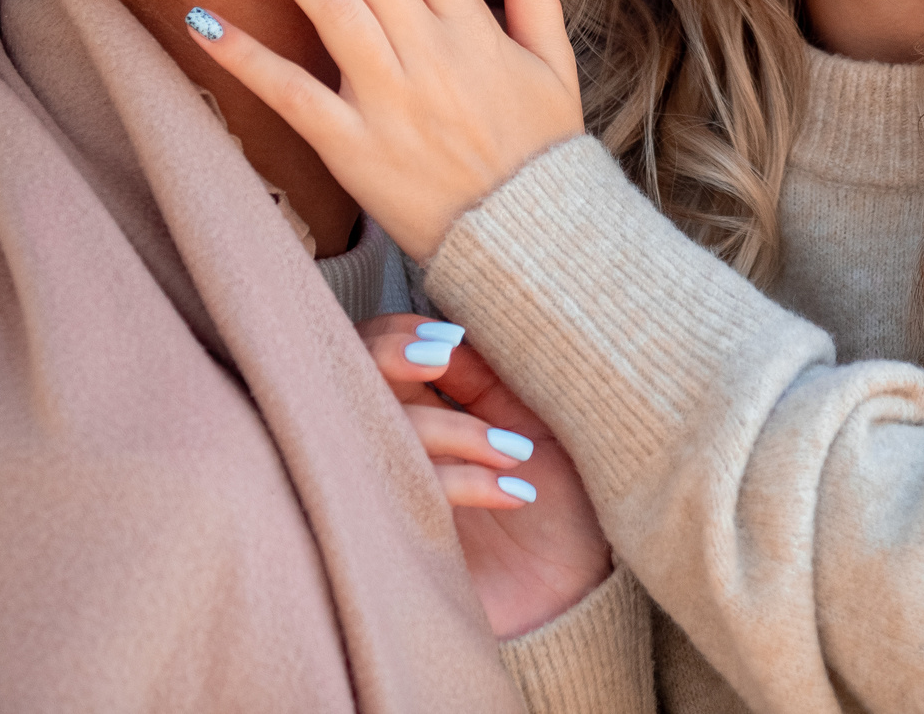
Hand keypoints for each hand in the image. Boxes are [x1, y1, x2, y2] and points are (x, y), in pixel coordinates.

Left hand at [188, 0, 583, 258]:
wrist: (532, 239)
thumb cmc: (541, 147)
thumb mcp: (553, 56)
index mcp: (470, 22)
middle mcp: (427, 48)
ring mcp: (389, 97)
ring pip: (327, 4)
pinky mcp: (354, 147)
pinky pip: (292, 95)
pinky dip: (245, 58)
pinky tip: (198, 20)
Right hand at [357, 313, 612, 638]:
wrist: (574, 592)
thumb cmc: (556, 501)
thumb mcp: (529, 422)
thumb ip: (485, 378)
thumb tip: (448, 332)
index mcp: (417, 411)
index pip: (371, 354)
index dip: (396, 335)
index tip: (445, 337)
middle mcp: (389, 448)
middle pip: (349, 383)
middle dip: (390, 358)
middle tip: (440, 359)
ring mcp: (386, 495)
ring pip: (383, 437)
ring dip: (456, 433)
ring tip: (516, 455)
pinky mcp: (396, 544)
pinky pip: (409, 498)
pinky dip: (465, 483)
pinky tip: (514, 491)